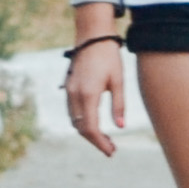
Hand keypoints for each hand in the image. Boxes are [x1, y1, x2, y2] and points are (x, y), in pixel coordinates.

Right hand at [65, 30, 129, 156]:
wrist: (93, 36)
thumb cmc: (109, 57)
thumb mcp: (118, 81)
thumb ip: (119, 105)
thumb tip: (120, 127)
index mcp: (88, 94)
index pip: (90, 128)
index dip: (100, 143)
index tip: (111, 151)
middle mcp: (75, 95)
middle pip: (81, 128)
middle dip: (95, 141)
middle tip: (111, 148)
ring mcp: (69, 91)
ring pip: (75, 121)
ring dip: (87, 132)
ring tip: (105, 139)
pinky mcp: (68, 87)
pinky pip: (72, 112)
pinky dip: (82, 122)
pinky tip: (94, 124)